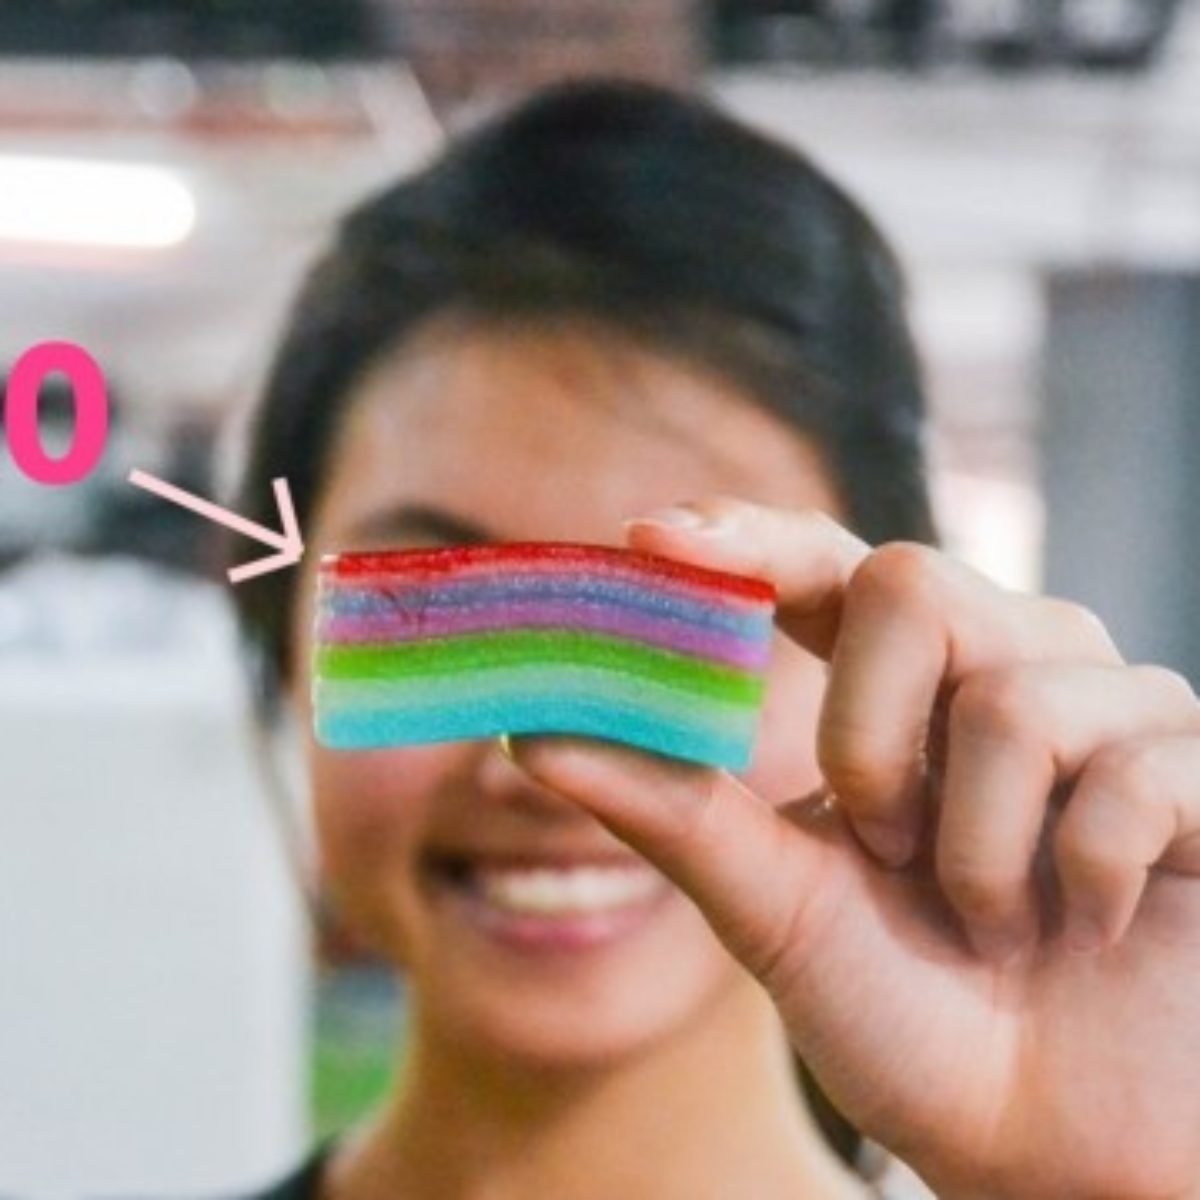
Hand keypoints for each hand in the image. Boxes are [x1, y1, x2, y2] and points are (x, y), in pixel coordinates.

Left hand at [509, 498, 1199, 1199]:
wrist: (1054, 1152)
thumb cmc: (913, 1020)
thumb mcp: (775, 911)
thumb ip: (669, 811)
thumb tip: (533, 728)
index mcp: (898, 689)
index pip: (822, 563)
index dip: (745, 539)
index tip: (653, 539)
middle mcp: (1003, 665)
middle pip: (914, 581)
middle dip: (869, 738)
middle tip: (885, 848)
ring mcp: (1114, 708)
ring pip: (1016, 693)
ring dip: (976, 849)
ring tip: (993, 922)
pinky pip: (1134, 772)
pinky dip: (1082, 880)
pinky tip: (1093, 928)